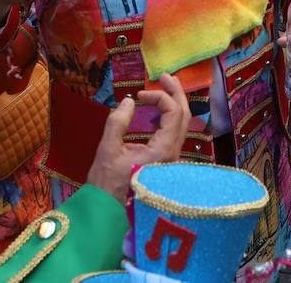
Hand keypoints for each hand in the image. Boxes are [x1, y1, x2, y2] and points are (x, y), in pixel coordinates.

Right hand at [86, 73, 191, 203]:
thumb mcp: (107, 150)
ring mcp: (171, 160)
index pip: (173, 113)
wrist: (107, 214)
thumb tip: (129, 101)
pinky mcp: (165, 163)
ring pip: (181, 125)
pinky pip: (174, 134)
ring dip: (174, 104)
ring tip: (164, 87)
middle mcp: (173, 154)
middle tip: (164, 77)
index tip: (139, 94)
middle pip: (184, 116)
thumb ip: (118, 122)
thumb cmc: (106, 185)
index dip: (159, 97)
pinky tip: (158, 112)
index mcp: (163, 150)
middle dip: (175, 93)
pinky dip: (169, 118)